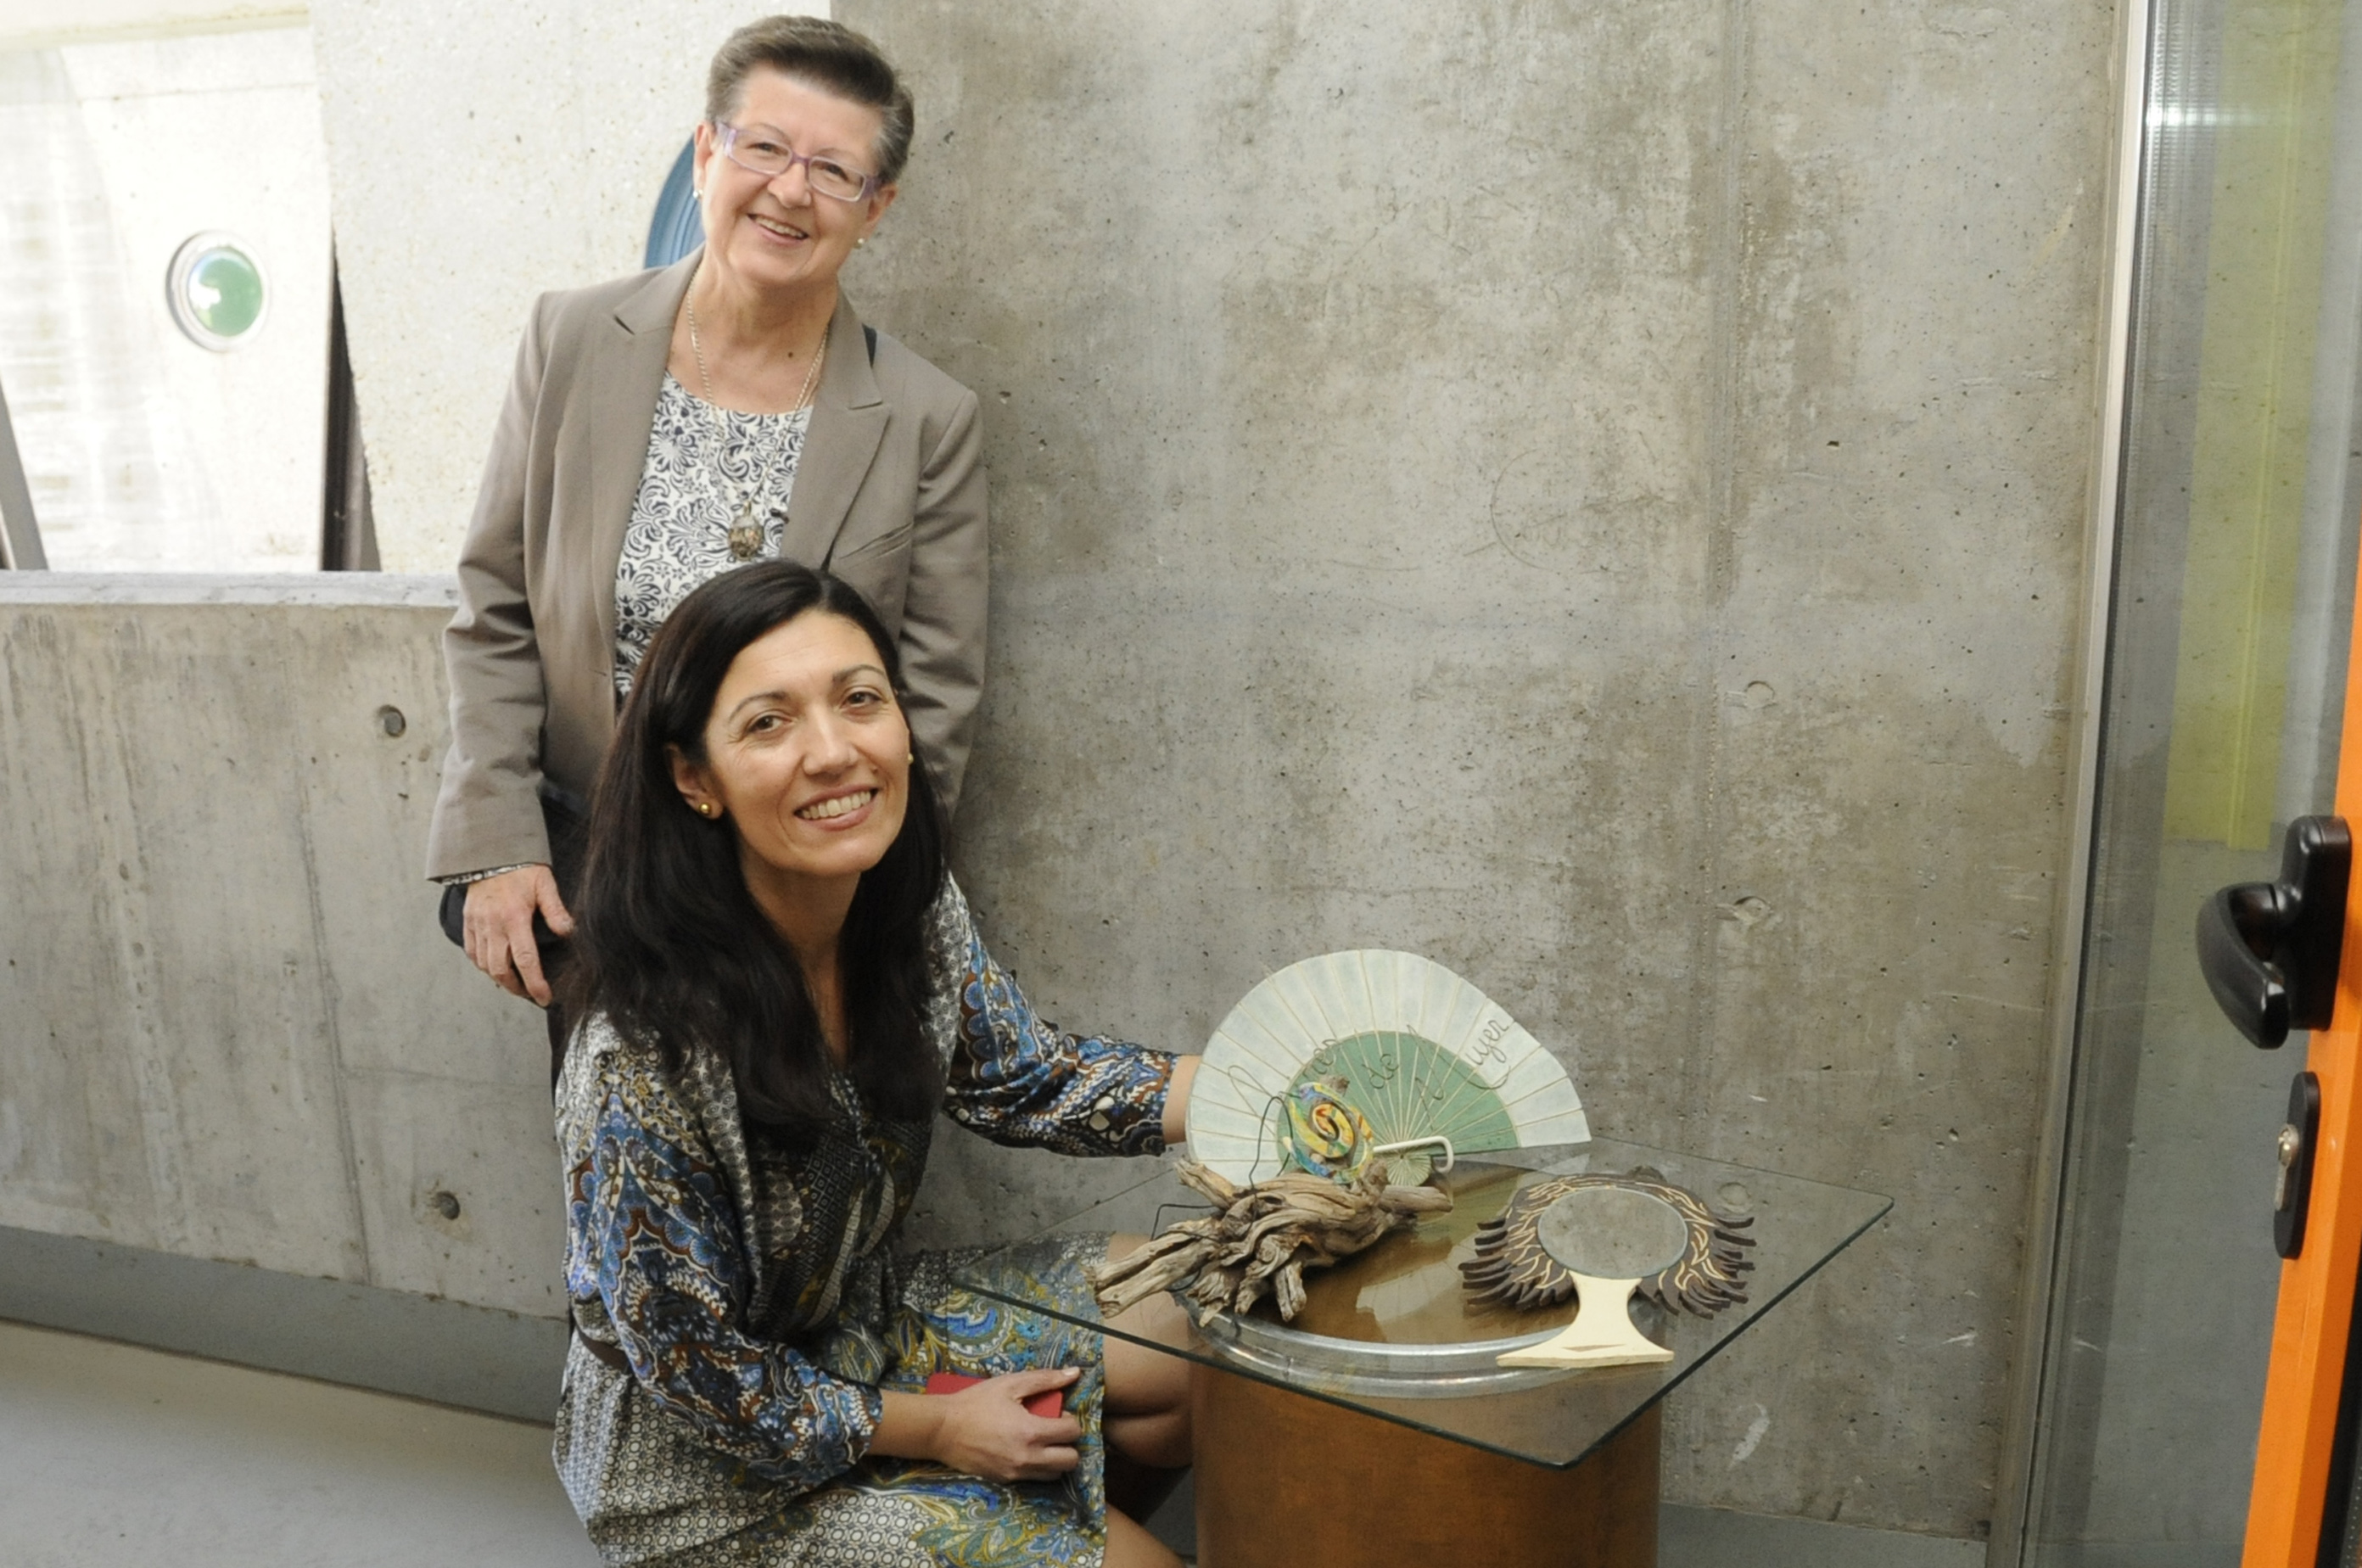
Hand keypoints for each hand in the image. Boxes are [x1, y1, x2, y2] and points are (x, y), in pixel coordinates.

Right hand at [462, 864, 573, 1004]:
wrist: (489, 853)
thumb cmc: (520, 868)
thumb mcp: (544, 884)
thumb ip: (556, 910)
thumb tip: (570, 932)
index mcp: (514, 918)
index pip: (526, 960)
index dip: (535, 984)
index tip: (544, 998)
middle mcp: (493, 925)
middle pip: (501, 970)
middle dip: (517, 988)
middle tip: (530, 994)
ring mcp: (477, 925)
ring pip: (484, 964)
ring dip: (500, 979)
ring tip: (516, 983)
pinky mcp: (468, 923)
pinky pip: (472, 953)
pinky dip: (483, 965)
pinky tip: (496, 968)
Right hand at [925, 1369, 1083, 1482]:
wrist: (942, 1430)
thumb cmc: (976, 1402)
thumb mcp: (1010, 1384)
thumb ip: (1045, 1380)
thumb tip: (1075, 1373)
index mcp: (1032, 1432)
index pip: (1072, 1433)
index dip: (1071, 1421)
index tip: (1060, 1414)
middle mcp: (1028, 1458)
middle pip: (1070, 1461)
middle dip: (1069, 1444)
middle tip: (1055, 1431)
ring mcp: (1016, 1473)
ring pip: (1055, 1474)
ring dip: (1056, 1458)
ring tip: (1043, 1442)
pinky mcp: (1005, 1481)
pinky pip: (1034, 1479)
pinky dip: (1038, 1467)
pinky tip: (1026, 1451)